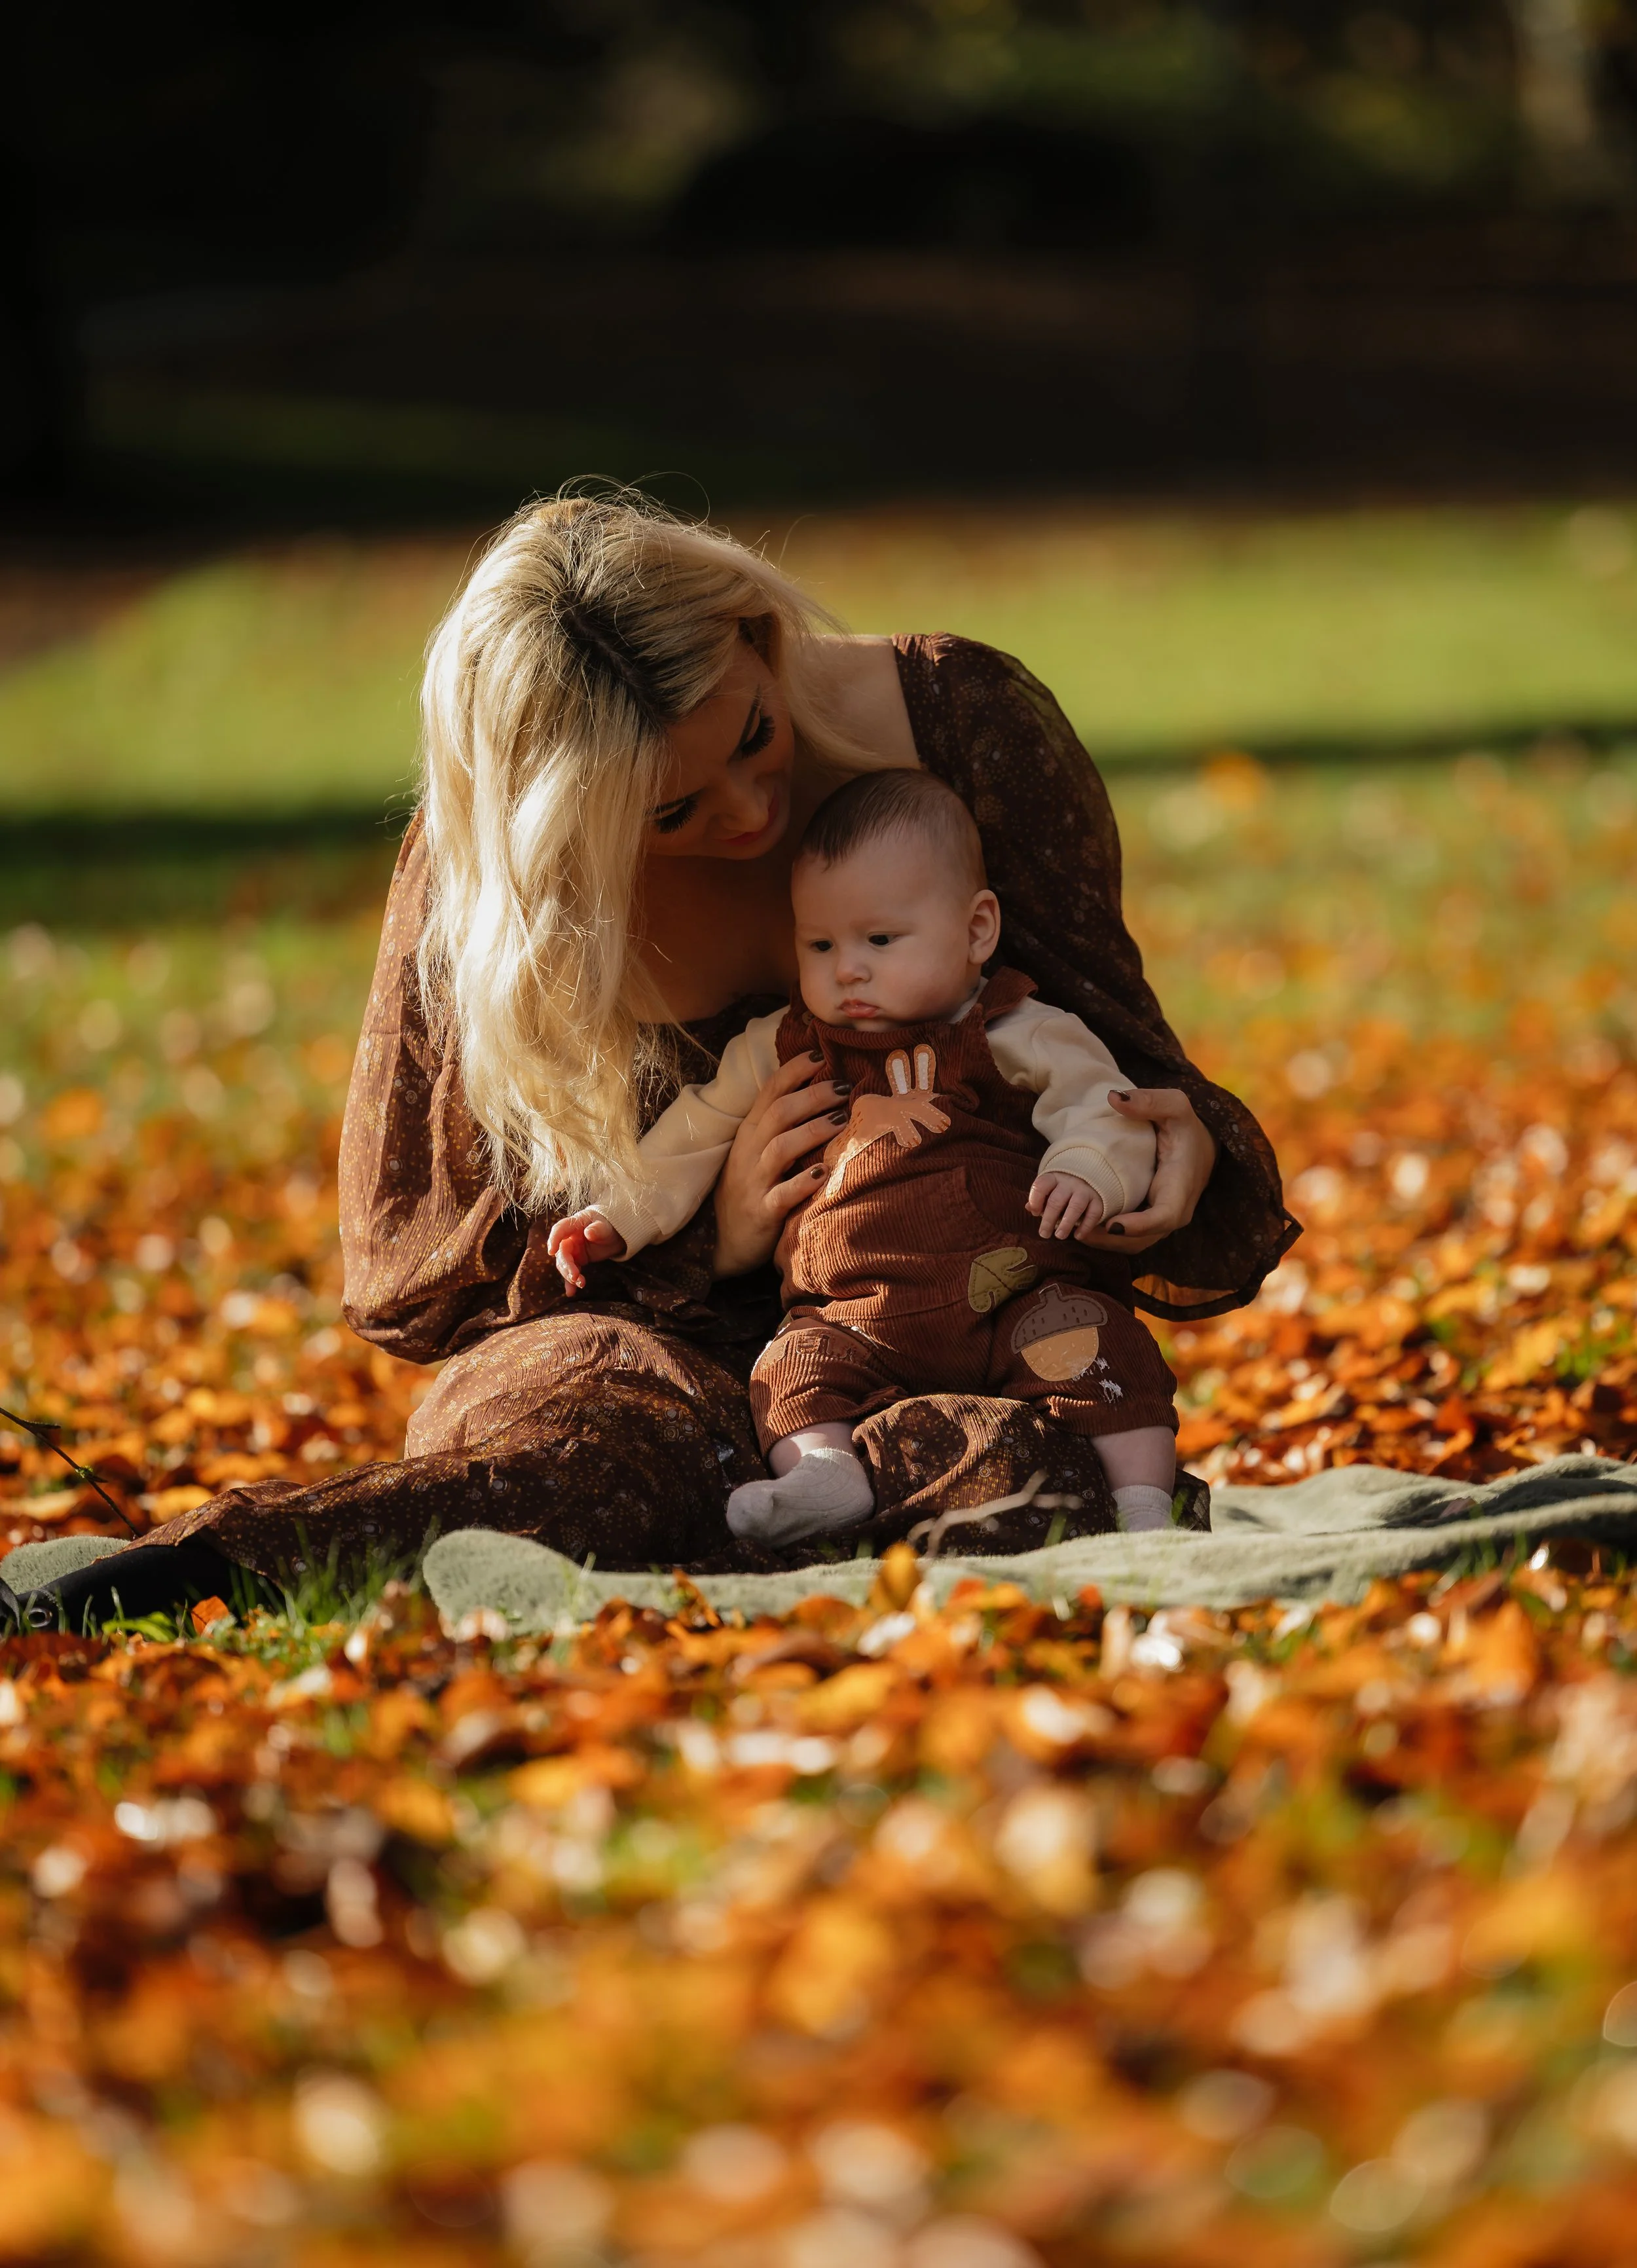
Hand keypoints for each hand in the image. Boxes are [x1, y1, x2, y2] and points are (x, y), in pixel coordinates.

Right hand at [547, 1208, 625, 1293]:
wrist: (614, 1234)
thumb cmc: (608, 1226)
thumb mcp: (605, 1227)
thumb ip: (597, 1229)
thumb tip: (588, 1233)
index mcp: (573, 1224)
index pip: (559, 1229)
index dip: (554, 1239)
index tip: (551, 1251)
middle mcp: (569, 1238)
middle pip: (561, 1252)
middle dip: (566, 1265)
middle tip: (574, 1276)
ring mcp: (572, 1250)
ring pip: (565, 1264)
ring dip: (569, 1275)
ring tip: (580, 1284)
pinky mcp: (577, 1260)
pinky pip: (571, 1271)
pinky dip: (571, 1282)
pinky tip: (571, 1292)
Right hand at [712, 1050, 849, 1277]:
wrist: (723, 1243)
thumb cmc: (750, 1191)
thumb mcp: (757, 1153)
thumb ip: (782, 1126)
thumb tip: (821, 1094)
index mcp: (749, 1133)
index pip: (769, 1092)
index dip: (793, 1071)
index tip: (819, 1055)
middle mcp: (748, 1153)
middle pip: (778, 1113)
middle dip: (812, 1096)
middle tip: (844, 1087)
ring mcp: (753, 1183)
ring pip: (780, 1148)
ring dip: (812, 1131)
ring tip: (842, 1121)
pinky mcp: (761, 1213)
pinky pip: (782, 1195)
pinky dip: (802, 1183)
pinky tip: (824, 1173)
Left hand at [1025, 1170, 1105, 1240]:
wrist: (1090, 1178)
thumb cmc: (1063, 1189)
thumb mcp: (1050, 1189)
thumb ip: (1040, 1198)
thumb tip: (1029, 1208)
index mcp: (1054, 1178)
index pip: (1041, 1185)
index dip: (1035, 1200)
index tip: (1034, 1213)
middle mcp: (1070, 1183)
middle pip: (1056, 1200)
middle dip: (1048, 1219)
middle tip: (1044, 1234)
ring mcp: (1085, 1190)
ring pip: (1075, 1207)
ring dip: (1066, 1223)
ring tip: (1059, 1235)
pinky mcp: (1098, 1200)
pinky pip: (1093, 1214)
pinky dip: (1086, 1226)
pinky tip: (1078, 1236)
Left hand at [1075, 1087, 1217, 1254]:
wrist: (1200, 1147)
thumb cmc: (1186, 1127)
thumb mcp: (1175, 1107)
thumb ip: (1150, 1101)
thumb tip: (1114, 1098)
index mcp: (1181, 1189)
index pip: (1164, 1217)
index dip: (1138, 1226)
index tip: (1111, 1225)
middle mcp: (1173, 1214)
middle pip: (1140, 1240)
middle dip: (1105, 1239)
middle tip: (1070, 1227)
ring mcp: (1159, 1222)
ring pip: (1129, 1244)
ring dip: (1099, 1241)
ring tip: (1065, 1228)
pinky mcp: (1148, 1223)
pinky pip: (1125, 1238)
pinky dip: (1101, 1236)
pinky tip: (1074, 1224)